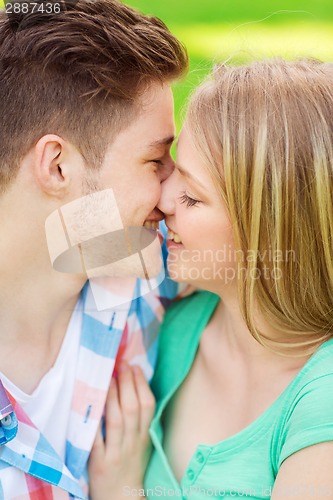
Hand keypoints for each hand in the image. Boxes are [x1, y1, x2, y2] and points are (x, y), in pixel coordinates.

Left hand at [88, 361, 154, 499]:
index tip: (135, 366)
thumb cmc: (130, 465)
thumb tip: (132, 386)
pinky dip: (95, 423)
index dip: (142, 384)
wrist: (122, 498)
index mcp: (144, 436)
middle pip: (132, 409)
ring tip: (109, 377)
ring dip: (113, 396)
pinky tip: (92, 405)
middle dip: (127, 383)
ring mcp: (116, 453)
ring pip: (117, 421)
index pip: (148, 406)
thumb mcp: (141, 443)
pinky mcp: (99, 463)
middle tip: (122, 364)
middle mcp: (133, 443)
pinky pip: (97, 440)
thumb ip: (138, 420)